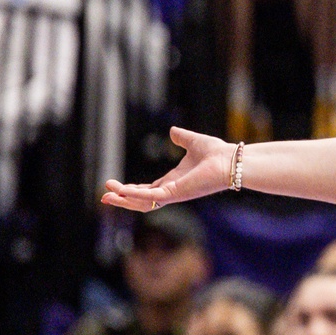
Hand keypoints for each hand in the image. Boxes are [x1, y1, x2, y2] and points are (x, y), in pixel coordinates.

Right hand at [102, 127, 232, 211]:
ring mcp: (174, 194)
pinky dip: (136, 196)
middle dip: (122, 199)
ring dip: (124, 200)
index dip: (131, 190)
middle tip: (104, 196)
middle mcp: (172, 190)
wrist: (231, 160)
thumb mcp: (193, 142)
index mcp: (174, 181)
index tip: (115, 186)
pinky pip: (151, 198)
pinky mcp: (176, 193)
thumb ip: (181, 138)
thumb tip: (173, 131)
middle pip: (142, 200)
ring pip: (143, 203)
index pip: (148, 190)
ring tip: (106, 196)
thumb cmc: (217, 153)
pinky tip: (121, 191)